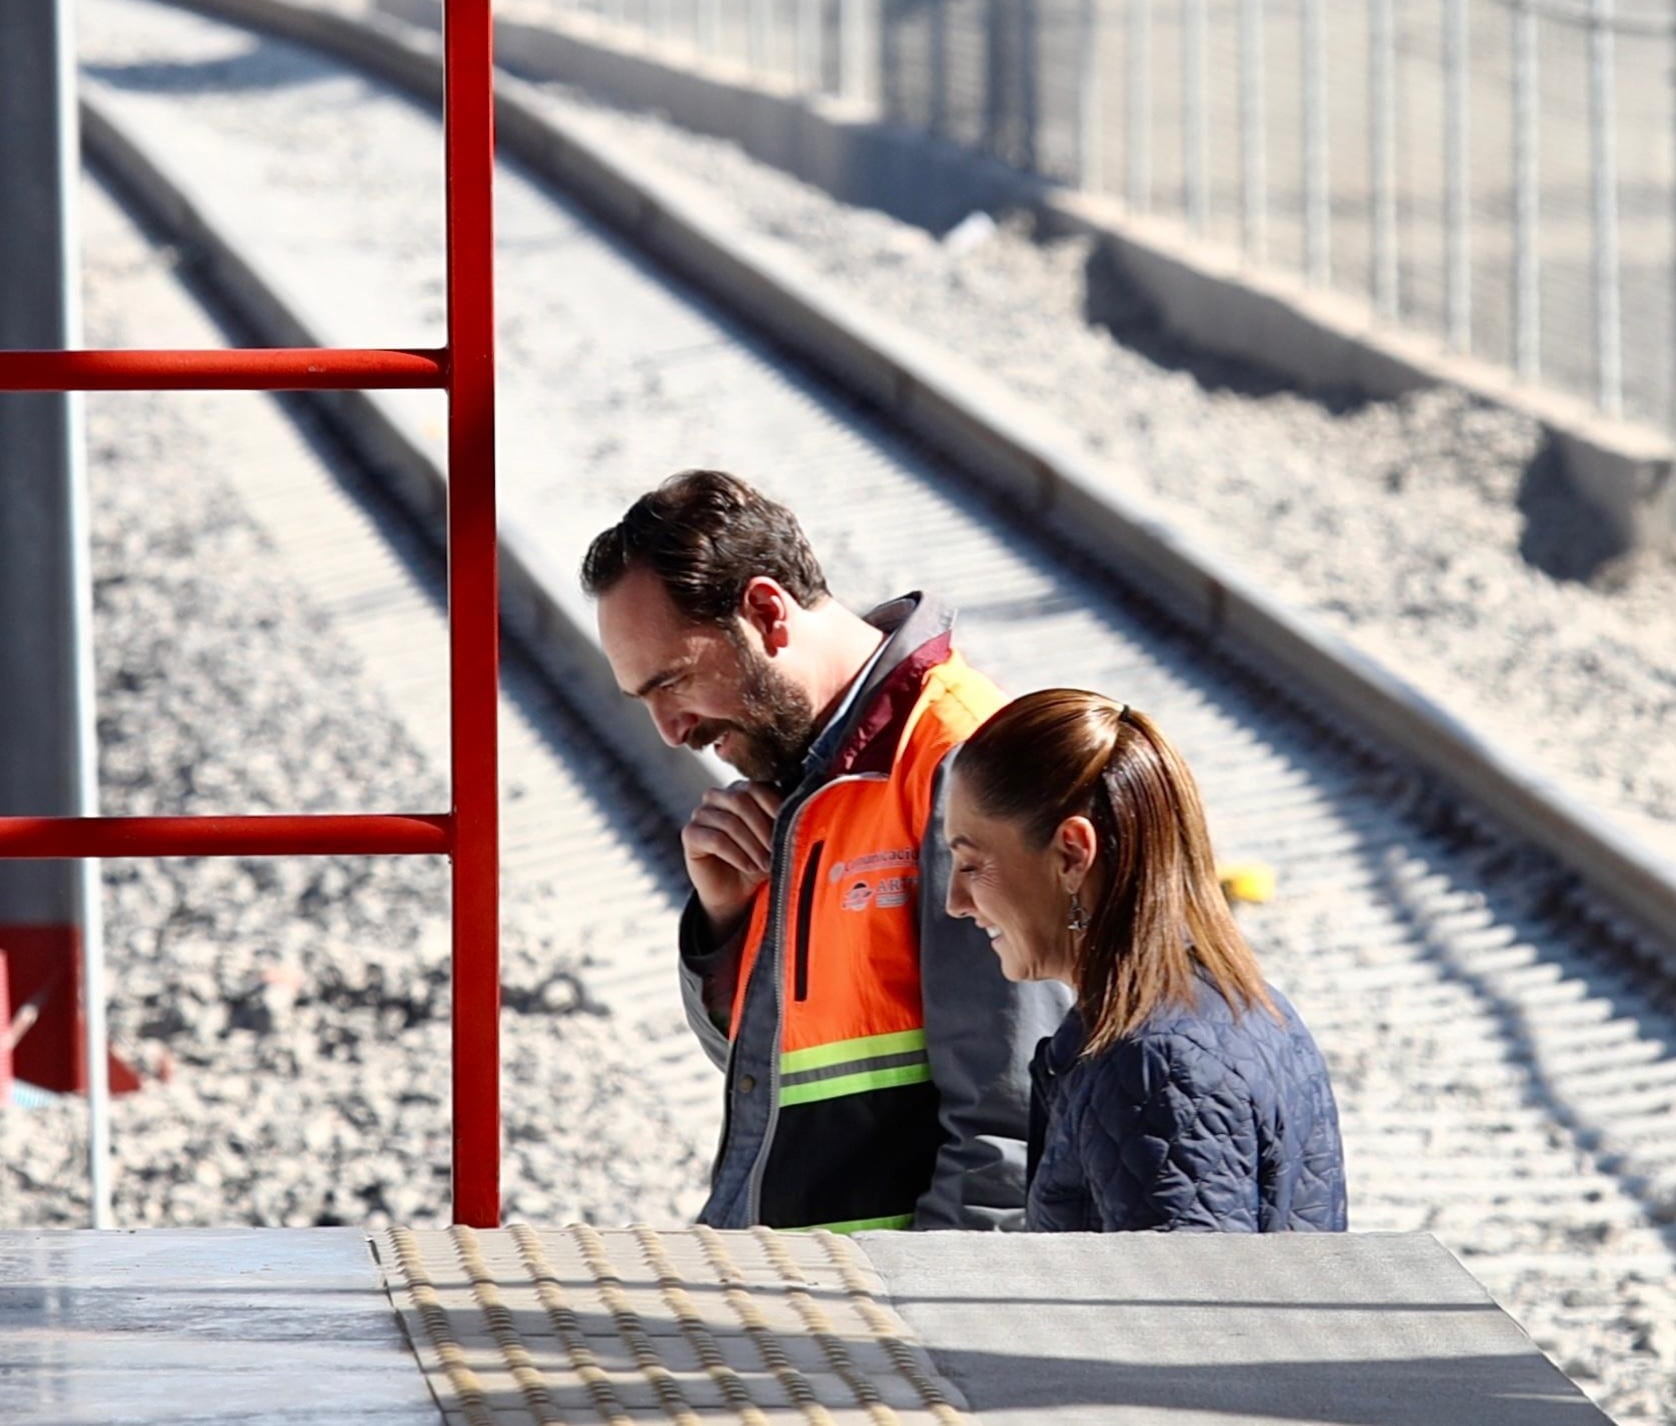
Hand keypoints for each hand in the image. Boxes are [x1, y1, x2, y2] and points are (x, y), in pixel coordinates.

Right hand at [682, 781, 783, 939]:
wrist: (737, 892)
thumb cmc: (760, 860)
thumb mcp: (776, 838)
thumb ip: (785, 818)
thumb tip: (807, 806)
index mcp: (740, 790)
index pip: (757, 787)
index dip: (774, 807)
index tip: (791, 829)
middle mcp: (718, 796)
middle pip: (740, 800)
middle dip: (763, 828)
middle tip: (776, 851)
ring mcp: (701, 813)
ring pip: (729, 822)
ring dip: (752, 846)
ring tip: (765, 864)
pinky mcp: (690, 834)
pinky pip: (714, 839)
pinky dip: (736, 855)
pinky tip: (748, 867)